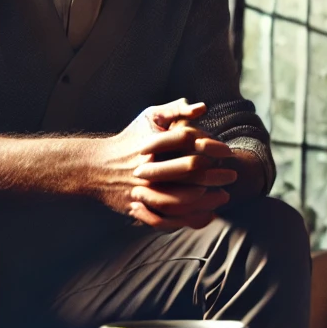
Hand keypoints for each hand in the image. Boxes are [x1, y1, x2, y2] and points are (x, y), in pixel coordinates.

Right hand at [92, 99, 236, 226]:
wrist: (94, 167)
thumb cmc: (129, 139)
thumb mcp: (148, 117)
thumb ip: (175, 109)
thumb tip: (202, 108)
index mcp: (152, 143)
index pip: (189, 139)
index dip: (212, 146)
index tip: (228, 152)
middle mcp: (147, 167)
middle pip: (189, 169)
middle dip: (215, 173)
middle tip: (232, 175)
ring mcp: (141, 189)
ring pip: (180, 198)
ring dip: (206, 199)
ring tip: (223, 197)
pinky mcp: (137, 207)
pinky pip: (167, 219)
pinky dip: (189, 220)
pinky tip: (207, 215)